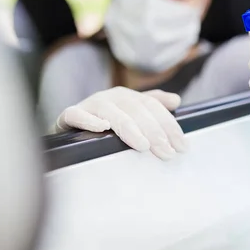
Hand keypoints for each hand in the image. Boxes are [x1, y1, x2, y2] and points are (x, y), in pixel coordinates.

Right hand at [55, 87, 185, 159]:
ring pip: (111, 112)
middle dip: (154, 131)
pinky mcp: (68, 115)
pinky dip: (88, 119)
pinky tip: (102, 128)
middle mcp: (109, 97)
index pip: (153, 107)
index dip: (169, 125)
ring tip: (143, 145)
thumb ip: (152, 107)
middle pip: (136, 109)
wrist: (67, 132)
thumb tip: (176, 101)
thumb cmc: (103, 127)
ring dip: (129, 128)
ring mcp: (89, 105)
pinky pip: (76, 114)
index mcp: (126, 97)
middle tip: (167, 152)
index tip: (182, 146)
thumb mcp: (130, 116)